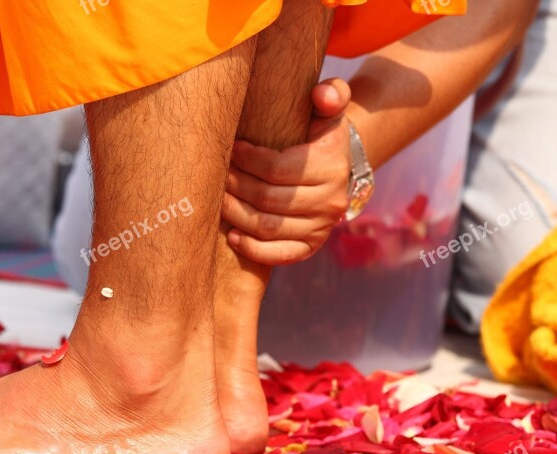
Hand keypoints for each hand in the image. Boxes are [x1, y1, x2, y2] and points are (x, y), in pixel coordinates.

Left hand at [223, 78, 352, 265]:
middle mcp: (330, 201)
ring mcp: (321, 227)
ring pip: (268, 226)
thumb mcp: (330, 108)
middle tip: (218, 174)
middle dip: (236, 185)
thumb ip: (330, 94)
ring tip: (218, 199)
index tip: (230, 149)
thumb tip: (322, 94)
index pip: (278, 168)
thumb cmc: (321, 134)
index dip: (247, 160)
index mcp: (331, 166)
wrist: (339, 167)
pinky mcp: (311, 246)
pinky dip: (254, 249)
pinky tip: (232, 236)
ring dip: (236, 214)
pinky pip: (281, 255)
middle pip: (269, 199)